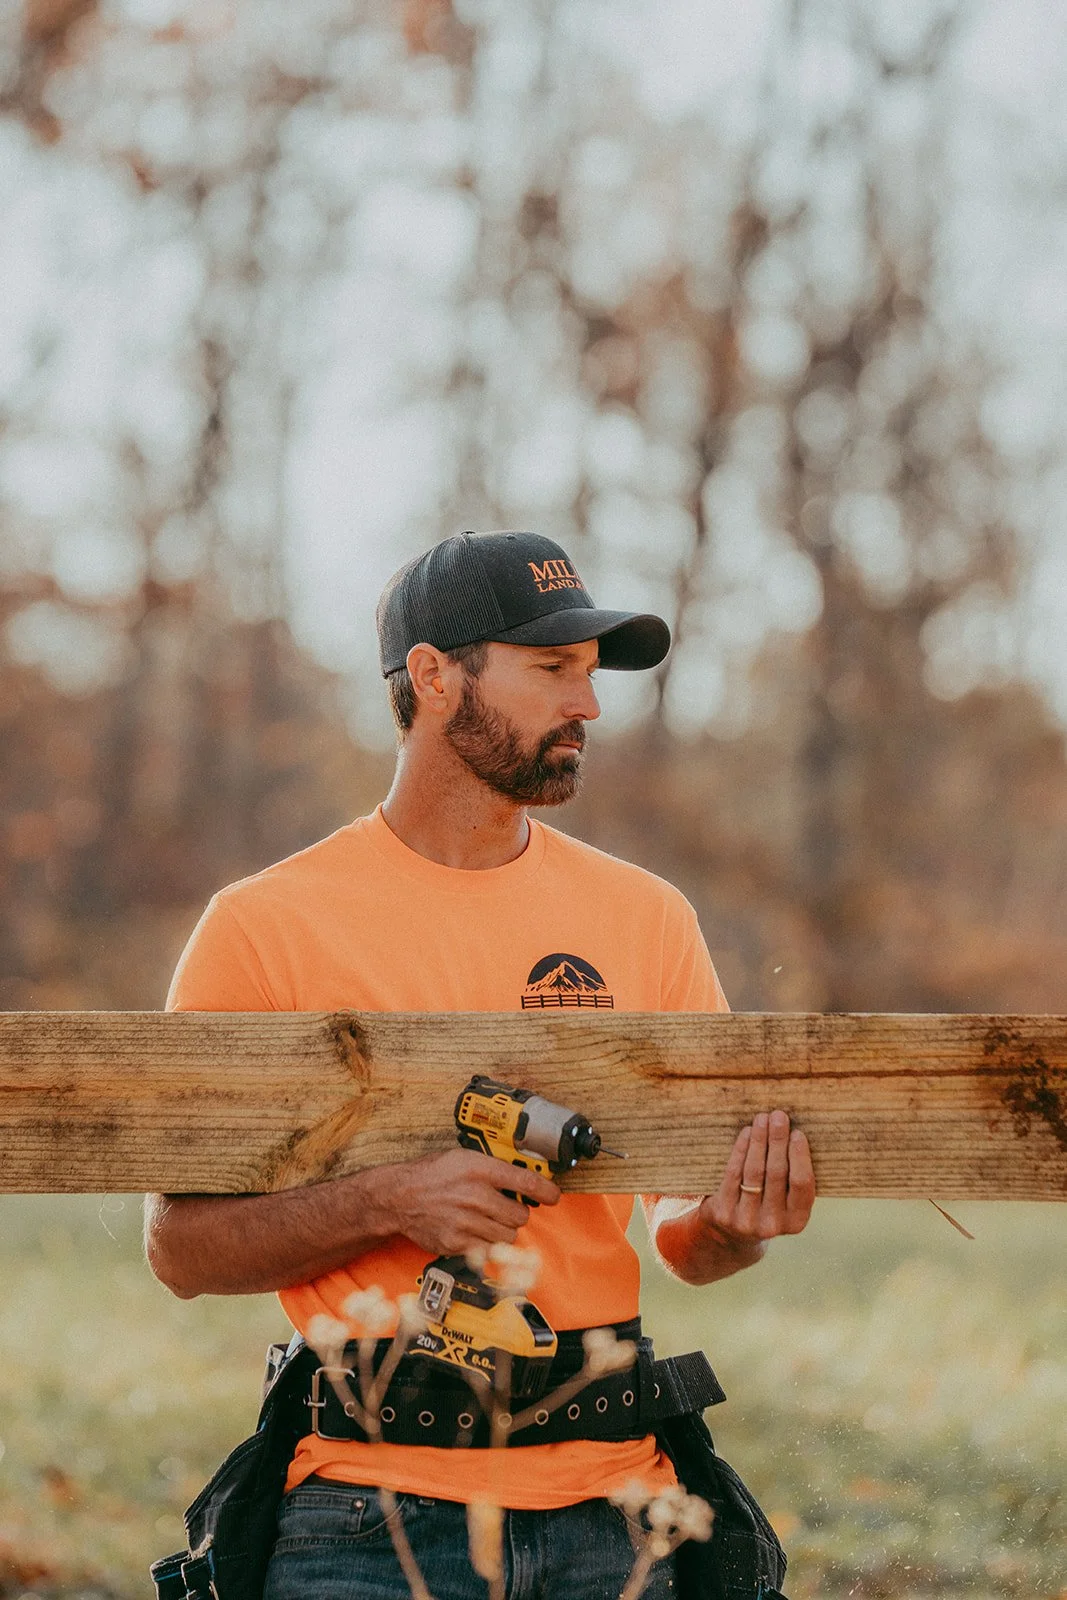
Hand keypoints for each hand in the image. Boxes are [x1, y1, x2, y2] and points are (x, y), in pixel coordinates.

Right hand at [387, 1148, 560, 1255]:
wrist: (400, 1196)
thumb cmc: (432, 1174)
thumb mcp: (463, 1157)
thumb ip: (493, 1168)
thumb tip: (523, 1179)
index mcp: (480, 1169)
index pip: (526, 1182)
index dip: (547, 1191)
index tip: (553, 1196)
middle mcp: (475, 1196)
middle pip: (521, 1215)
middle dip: (517, 1213)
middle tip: (505, 1209)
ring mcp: (467, 1222)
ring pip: (508, 1236)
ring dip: (504, 1230)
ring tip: (488, 1220)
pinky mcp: (458, 1243)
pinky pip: (489, 1250)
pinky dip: (487, 1244)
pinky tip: (475, 1231)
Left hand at [697, 1110, 814, 1258]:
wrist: (730, 1233)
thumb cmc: (766, 1205)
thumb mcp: (785, 1202)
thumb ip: (793, 1177)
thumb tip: (796, 1132)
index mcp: (797, 1222)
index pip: (802, 1185)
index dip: (800, 1157)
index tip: (798, 1133)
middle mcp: (773, 1224)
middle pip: (777, 1174)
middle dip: (778, 1141)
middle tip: (779, 1116)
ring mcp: (747, 1220)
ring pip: (754, 1171)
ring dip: (759, 1140)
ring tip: (762, 1119)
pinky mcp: (724, 1212)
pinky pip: (733, 1174)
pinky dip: (741, 1150)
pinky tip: (747, 1133)